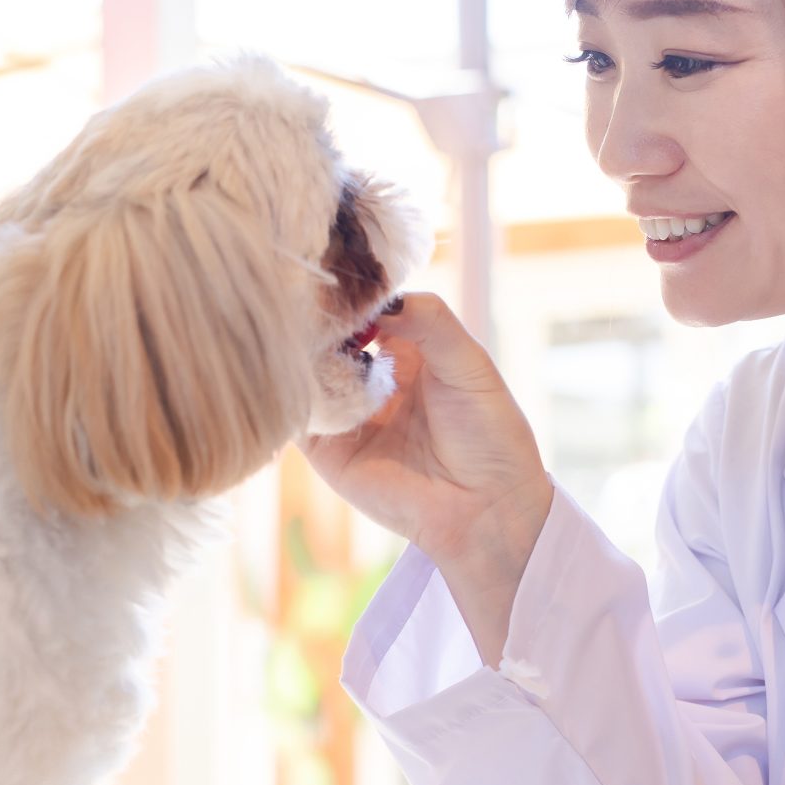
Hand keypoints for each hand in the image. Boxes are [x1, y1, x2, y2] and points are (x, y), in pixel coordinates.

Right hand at [296, 294, 553, 576]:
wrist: (486, 508)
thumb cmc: (490, 434)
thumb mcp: (469, 363)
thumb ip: (429, 321)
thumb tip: (380, 297)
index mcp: (407, 350)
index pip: (366, 309)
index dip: (353, 292)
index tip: (340, 275)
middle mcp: (371, 376)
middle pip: (329, 335)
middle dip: (320, 317)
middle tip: (311, 297)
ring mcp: (346, 412)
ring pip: (306, 370)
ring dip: (301, 349)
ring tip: (304, 329)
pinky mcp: (327, 449)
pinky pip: (299, 413)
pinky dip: (294, 390)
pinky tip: (303, 371)